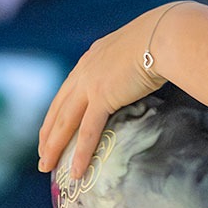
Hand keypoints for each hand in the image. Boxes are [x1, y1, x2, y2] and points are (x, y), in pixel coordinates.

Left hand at [38, 3, 191, 179]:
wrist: (165, 36)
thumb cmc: (162, 40)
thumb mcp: (137, 50)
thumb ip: (129, 65)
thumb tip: (140, 76)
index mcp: (91, 58)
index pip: (67, 92)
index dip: (56, 114)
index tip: (49, 131)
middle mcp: (85, 71)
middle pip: (58, 109)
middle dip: (47, 135)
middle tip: (42, 156)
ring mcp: (91, 84)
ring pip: (65, 123)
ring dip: (54, 148)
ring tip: (46, 168)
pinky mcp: (103, 97)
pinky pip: (88, 132)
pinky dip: (80, 153)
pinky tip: (75, 172)